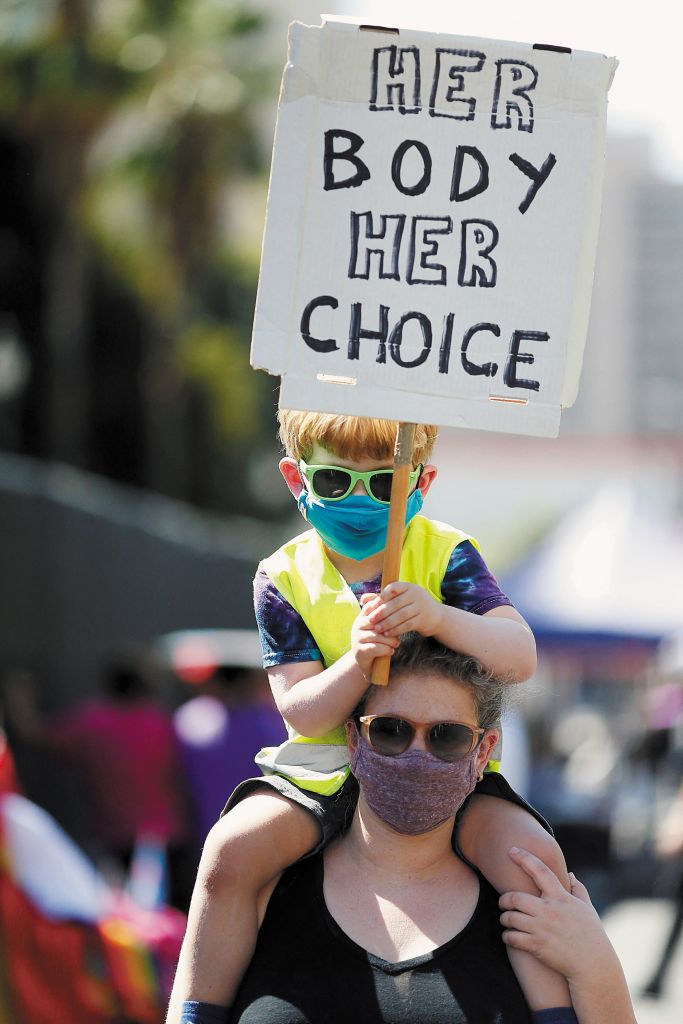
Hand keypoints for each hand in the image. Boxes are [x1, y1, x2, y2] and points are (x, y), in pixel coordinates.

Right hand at [351, 605, 398, 676]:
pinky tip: (391, 651)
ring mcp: (357, 638)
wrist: (367, 662)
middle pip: (376, 621)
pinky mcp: (359, 651)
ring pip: (377, 635)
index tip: (398, 613)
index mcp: (363, 617)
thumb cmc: (377, 641)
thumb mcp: (381, 626)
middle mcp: (357, 625)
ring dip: (390, 640)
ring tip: (396, 643)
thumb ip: (386, 615)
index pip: (372, 606)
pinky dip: (386, 649)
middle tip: (400, 633)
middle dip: (390, 627)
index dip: (385, 608)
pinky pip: (375, 648)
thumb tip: (398, 599)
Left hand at [361, 583, 443, 637]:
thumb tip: (363, 599)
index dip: (381, 597)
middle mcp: (416, 594)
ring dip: (387, 623)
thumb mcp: (400, 599)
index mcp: (409, 586)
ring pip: (401, 615)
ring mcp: (421, 607)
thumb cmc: (412, 606)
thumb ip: (381, 599)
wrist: (435, 616)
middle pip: (396, 603)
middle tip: (370, 620)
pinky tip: (387, 633)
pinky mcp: (423, 619)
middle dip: (381, 612)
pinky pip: (407, 625)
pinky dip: (396, 630)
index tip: (372, 606)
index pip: (393, 588)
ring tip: (377, 629)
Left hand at [499, 847, 616, 981]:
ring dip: (504, 918)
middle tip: (502, 902)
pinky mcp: (537, 946)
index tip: (511, 850)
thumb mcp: (587, 909)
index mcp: (561, 898)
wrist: (594, 965)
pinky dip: (507, 936)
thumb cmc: (592, 935)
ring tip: (506, 920)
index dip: (524, 858)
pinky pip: (513, 938)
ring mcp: (542, 929)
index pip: (540, 871)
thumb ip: (578, 890)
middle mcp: (549, 911)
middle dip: (504, 899)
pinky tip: (508, 936)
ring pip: (511, 918)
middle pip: (515, 897)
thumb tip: (570, 874)